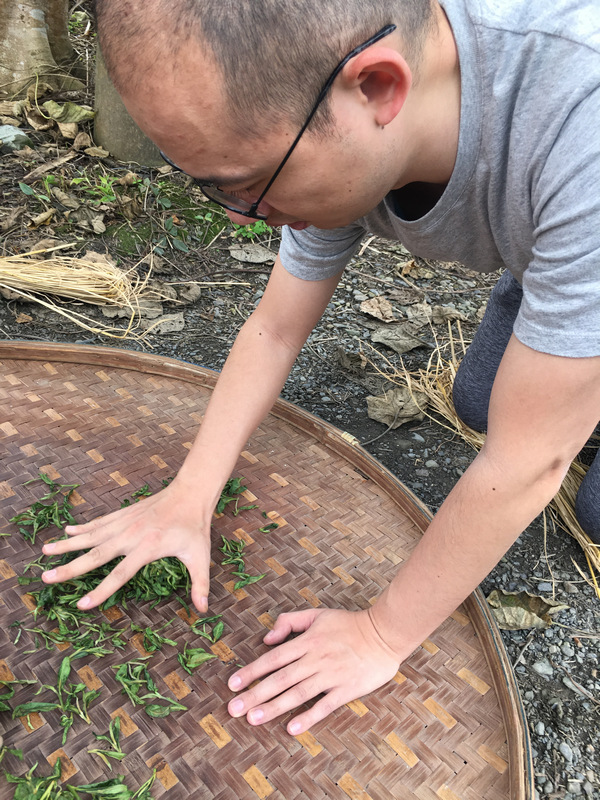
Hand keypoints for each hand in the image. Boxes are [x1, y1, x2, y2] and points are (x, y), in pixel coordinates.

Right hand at [40, 481, 210, 612]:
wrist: (191, 492)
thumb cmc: (195, 527)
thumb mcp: (201, 556)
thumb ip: (200, 584)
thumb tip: (203, 609)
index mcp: (147, 548)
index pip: (120, 574)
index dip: (101, 591)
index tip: (82, 605)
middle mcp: (131, 535)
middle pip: (95, 554)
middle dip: (70, 567)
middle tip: (45, 578)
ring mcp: (125, 522)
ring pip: (91, 535)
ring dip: (67, 543)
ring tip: (44, 550)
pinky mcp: (125, 513)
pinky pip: (100, 522)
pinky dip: (83, 527)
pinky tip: (67, 531)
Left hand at [227, 607, 399, 734]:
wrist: (384, 633)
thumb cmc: (349, 624)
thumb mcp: (317, 614)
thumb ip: (289, 622)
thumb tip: (267, 638)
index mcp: (308, 641)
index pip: (274, 658)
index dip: (252, 671)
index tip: (232, 684)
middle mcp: (316, 658)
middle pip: (281, 679)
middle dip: (255, 694)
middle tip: (233, 709)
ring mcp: (331, 675)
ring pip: (298, 693)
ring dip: (274, 707)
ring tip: (253, 719)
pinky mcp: (347, 689)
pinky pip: (325, 706)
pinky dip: (308, 718)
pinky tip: (292, 729)